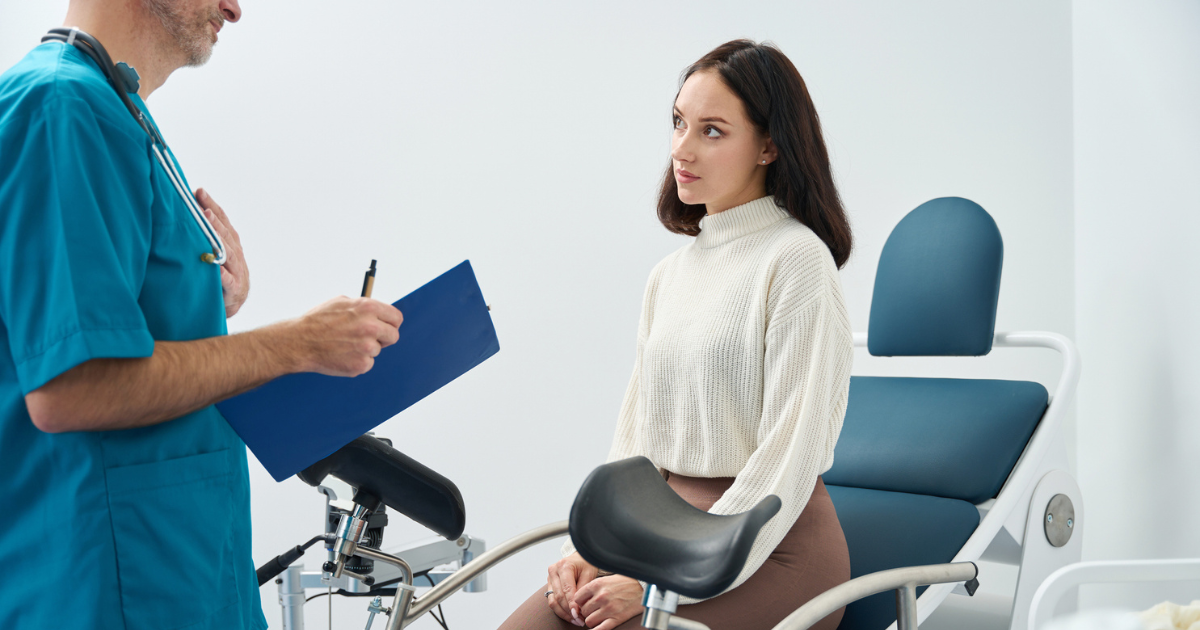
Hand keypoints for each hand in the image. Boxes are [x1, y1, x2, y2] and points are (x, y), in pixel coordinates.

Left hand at [194, 188, 248, 317]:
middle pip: (226, 234)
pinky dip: (222, 275)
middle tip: (202, 208)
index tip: (199, 191)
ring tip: (209, 228)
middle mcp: (236, 254)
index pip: (223, 220)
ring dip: (219, 240)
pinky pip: (227, 280)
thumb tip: (185, 210)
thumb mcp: (213, 252)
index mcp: (231, 243)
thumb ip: (205, 235)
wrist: (230, 303)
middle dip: (214, 220)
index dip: (211, 205)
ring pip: (229, 253)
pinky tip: (215, 267)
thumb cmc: (217, 274)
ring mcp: (237, 271)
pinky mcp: (234, 288)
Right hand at [291, 296, 401, 376]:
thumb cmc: (318, 321)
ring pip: (378, 350)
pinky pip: (368, 363)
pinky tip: (342, 354)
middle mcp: (370, 327)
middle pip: (393, 336)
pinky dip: (358, 361)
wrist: (300, 341)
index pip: (396, 318)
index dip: (391, 323)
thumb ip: (363, 306)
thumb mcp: (341, 302)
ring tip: (346, 344)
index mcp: (368, 308)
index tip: (387, 327)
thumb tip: (378, 311)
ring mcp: (367, 347)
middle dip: (384, 338)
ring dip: (366, 349)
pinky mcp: (361, 365)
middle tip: (369, 339)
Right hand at [546, 553, 597, 625]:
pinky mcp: (550, 585)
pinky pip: (552, 601)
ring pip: (553, 601)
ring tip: (575, 620)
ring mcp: (550, 578)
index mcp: (564, 566)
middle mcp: (554, 571)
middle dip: (569, 611)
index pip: (567, 589)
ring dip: (564, 613)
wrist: (581, 558)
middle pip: (559, 596)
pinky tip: (570, 616)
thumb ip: (583, 589)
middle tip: (579, 620)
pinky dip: (561, 611)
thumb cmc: (587, 564)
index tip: (578, 614)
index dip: (572, 603)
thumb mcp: (589, 573)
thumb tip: (579, 607)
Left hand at [573, 575, 643, 629]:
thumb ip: (593, 588)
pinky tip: (597, 627)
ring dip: (592, 620)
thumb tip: (581, 599)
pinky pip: (600, 629)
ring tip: (598, 617)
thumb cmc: (625, 583)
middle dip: (587, 612)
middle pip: (583, 611)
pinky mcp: (616, 619)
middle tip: (593, 611)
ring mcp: (608, 609)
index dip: (579, 603)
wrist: (644, 588)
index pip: (577, 598)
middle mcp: (601, 596)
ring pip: (589, 621)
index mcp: (597, 585)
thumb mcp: (606, 579)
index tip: (584, 604)